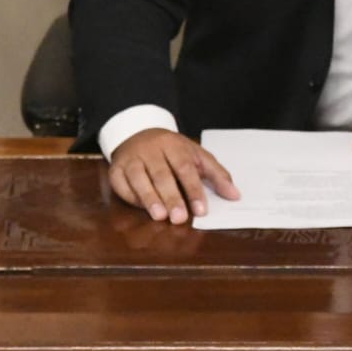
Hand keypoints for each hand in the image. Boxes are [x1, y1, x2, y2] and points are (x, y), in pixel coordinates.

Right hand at [109, 128, 238, 223]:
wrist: (138, 132)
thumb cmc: (172, 150)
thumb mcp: (196, 155)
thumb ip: (216, 175)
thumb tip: (235, 196)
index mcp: (174, 145)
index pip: (185, 167)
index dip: (193, 189)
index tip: (201, 210)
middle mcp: (151, 150)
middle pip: (162, 174)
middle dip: (172, 197)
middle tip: (180, 218)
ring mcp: (132, 159)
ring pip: (139, 178)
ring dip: (149, 198)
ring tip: (160, 216)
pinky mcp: (116, 169)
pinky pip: (122, 184)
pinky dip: (132, 197)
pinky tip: (142, 208)